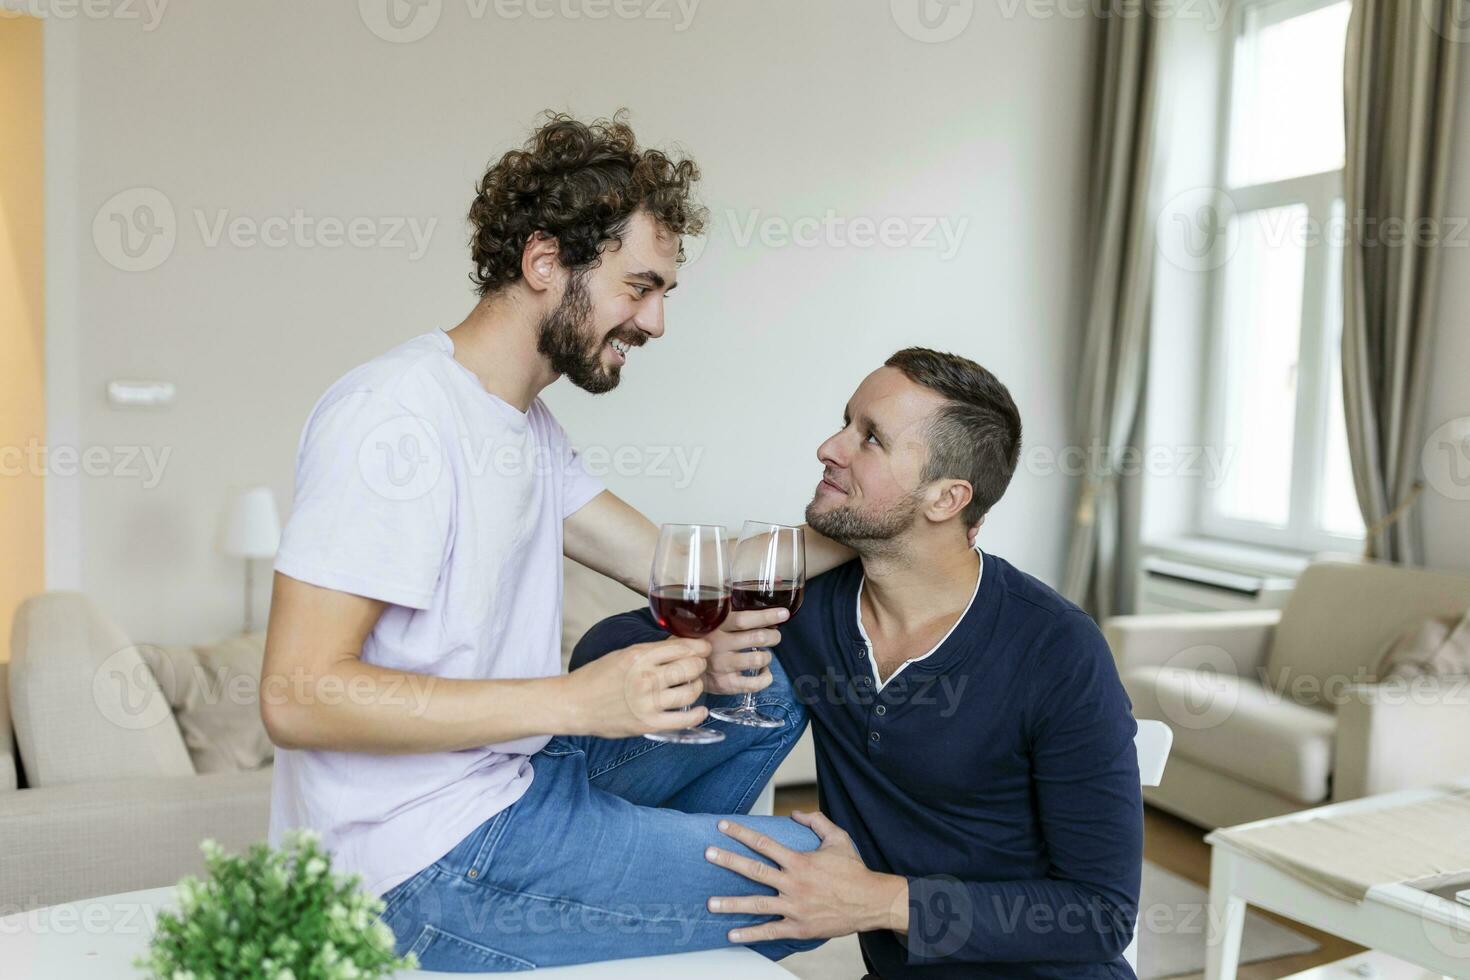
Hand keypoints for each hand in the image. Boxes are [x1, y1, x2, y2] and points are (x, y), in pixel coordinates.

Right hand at [563, 636, 710, 737]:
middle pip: (689, 668)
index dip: (699, 647)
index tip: (704, 648)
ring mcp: (648, 702)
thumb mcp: (624, 654)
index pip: (681, 647)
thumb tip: (680, 645)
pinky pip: (683, 720)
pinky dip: (697, 715)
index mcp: (639, 656)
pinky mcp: (648, 724)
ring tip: (694, 684)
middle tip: (699, 666)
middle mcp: (646, 678)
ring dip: (697, 686)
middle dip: (699, 665)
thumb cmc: (597, 677)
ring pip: (690, 691)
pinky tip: (701, 711)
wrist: (574, 704)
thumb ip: (651, 651)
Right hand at [702, 607, 788, 695]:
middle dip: (773, 636)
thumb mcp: (705, 622)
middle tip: (774, 635)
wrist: (679, 664)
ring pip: (759, 659)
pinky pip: (755, 684)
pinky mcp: (725, 684)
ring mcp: (722, 666)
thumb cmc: (698, 639)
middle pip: (757, 638)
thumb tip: (758, 605)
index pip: (745, 620)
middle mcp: (718, 645)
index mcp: (714, 626)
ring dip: (768, 656)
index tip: (783, 613)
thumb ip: (726, 614)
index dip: (767, 616)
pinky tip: (763, 671)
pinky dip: (766, 677)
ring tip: (764, 654)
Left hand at [704, 810, 909, 941]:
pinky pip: (770, 931)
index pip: (764, 843)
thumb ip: (817, 822)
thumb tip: (796, 814)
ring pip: (756, 904)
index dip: (741, 833)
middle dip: (728, 861)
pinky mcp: (798, 927)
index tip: (723, 826)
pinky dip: (750, 934)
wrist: (870, 902)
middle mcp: (793, 883)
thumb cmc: (854, 871)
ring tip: (710, 903)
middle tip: (708, 854)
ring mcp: (794, 907)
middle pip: (754, 870)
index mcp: (799, 861)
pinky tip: (731, 934)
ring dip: (731, 903)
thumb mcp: (838, 839)